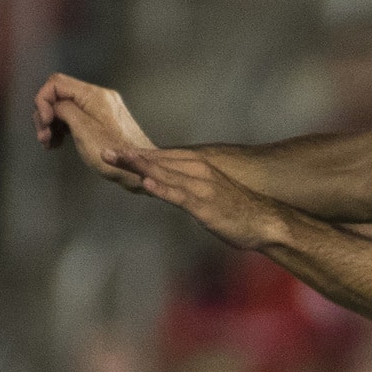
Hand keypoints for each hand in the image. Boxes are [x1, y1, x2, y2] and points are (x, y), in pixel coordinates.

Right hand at [34, 73, 154, 189]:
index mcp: (95, 95)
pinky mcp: (101, 120)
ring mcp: (101, 108)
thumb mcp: (82, 129)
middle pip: (59, 95)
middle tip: (44, 137)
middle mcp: (99, 96)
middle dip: (46, 115)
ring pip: (65, 107)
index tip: (46, 122)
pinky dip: (63, 128)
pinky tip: (58, 143)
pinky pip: (75, 117)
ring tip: (49, 143)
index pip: (56, 82)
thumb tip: (53, 105)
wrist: (137, 167)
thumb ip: (64, 109)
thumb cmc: (113, 151)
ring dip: (52, 124)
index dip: (43, 101)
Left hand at [111, 148, 281, 249]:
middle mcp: (199, 172)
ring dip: (140, 166)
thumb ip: (188, 185)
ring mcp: (202, 187)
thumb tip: (166, 183)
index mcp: (200, 167)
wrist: (266, 221)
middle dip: (132, 156)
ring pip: (166, 173)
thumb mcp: (210, 192)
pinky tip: (147, 182)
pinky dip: (163, 187)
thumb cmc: (239, 209)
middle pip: (159, 161)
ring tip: (118, 159)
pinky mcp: (205, 205)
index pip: (163, 157)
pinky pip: (180, 195)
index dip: (139, 154)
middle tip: (105, 150)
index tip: (116, 149)